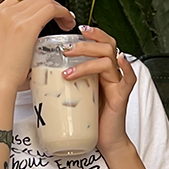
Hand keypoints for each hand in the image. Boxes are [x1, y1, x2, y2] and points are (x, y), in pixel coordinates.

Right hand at [0, 0, 75, 91]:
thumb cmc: (4, 68)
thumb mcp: (5, 39)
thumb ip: (16, 26)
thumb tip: (35, 22)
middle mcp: (4, 10)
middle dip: (54, 1)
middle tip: (65, 14)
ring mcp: (14, 16)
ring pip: (46, 1)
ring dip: (61, 9)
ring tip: (67, 23)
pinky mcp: (26, 26)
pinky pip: (51, 10)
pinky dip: (63, 14)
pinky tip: (67, 24)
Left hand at [62, 24, 136, 153]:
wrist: (105, 140)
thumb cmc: (90, 118)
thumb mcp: (74, 94)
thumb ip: (66, 82)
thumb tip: (39, 73)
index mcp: (100, 70)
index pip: (101, 42)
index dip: (92, 33)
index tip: (76, 29)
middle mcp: (111, 73)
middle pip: (105, 46)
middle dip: (85, 45)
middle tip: (66, 50)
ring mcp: (117, 83)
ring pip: (109, 60)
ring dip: (88, 61)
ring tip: (69, 70)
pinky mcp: (121, 96)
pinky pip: (129, 79)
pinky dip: (127, 68)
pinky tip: (121, 61)